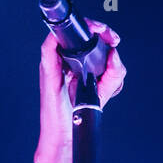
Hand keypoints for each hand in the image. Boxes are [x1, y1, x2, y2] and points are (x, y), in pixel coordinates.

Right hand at [34, 20, 125, 162]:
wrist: (65, 133)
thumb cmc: (78, 113)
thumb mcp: (105, 90)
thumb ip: (115, 73)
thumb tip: (114, 54)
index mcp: (78, 62)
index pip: (89, 38)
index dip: (103, 33)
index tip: (114, 40)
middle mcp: (65, 60)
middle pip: (77, 33)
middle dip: (96, 28)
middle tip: (109, 35)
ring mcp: (55, 64)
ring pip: (63, 35)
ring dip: (80, 28)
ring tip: (97, 31)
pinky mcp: (48, 71)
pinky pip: (48, 48)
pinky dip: (57, 38)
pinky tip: (71, 37)